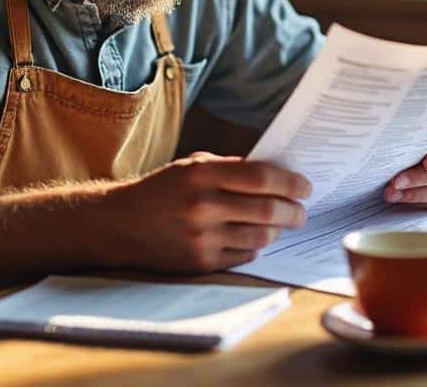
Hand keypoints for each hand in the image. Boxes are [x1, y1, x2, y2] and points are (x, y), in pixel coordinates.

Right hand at [101, 152, 310, 273]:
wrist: (121, 224)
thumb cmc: (162, 190)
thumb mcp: (192, 165)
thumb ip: (231, 167)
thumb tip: (276, 173)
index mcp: (202, 173)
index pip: (262, 177)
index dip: (290, 182)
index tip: (305, 187)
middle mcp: (203, 205)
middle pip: (267, 210)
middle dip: (294, 212)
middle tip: (302, 211)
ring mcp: (202, 237)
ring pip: (260, 237)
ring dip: (276, 230)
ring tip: (280, 224)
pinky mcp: (201, 262)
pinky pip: (244, 256)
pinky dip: (255, 247)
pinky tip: (254, 238)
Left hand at [382, 115, 426, 207]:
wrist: (426, 128)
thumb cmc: (424, 115)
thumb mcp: (424, 107)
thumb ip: (417, 108)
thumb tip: (392, 101)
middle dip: (421, 178)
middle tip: (396, 181)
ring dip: (416, 193)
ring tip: (392, 192)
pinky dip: (419, 201)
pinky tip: (400, 198)